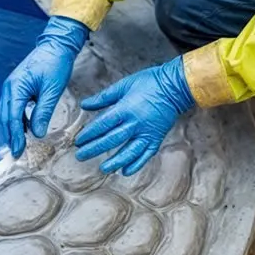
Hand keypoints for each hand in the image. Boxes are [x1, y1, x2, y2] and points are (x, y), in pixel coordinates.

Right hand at [0, 16, 88, 157]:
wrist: (56, 44)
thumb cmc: (56, 64)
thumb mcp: (53, 91)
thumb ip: (43, 112)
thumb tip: (36, 134)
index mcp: (16, 88)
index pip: (13, 118)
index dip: (15, 136)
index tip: (19, 152)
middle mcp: (9, 87)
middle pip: (4, 117)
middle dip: (10, 136)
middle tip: (16, 153)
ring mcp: (11, 86)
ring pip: (5, 112)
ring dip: (11, 128)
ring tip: (18, 144)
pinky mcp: (16, 86)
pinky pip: (11, 106)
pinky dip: (15, 119)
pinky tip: (23, 127)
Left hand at [74, 56, 194, 175]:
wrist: (176, 86)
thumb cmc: (149, 82)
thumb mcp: (124, 85)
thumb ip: (103, 97)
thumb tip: (84, 105)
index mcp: (125, 108)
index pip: (103, 125)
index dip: (89, 134)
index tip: (78, 141)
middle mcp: (136, 123)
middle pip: (112, 139)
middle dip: (94, 149)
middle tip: (80, 156)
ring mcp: (147, 132)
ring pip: (129, 151)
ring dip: (115, 161)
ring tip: (103, 168)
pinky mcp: (157, 138)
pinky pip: (146, 154)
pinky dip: (136, 164)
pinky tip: (125, 172)